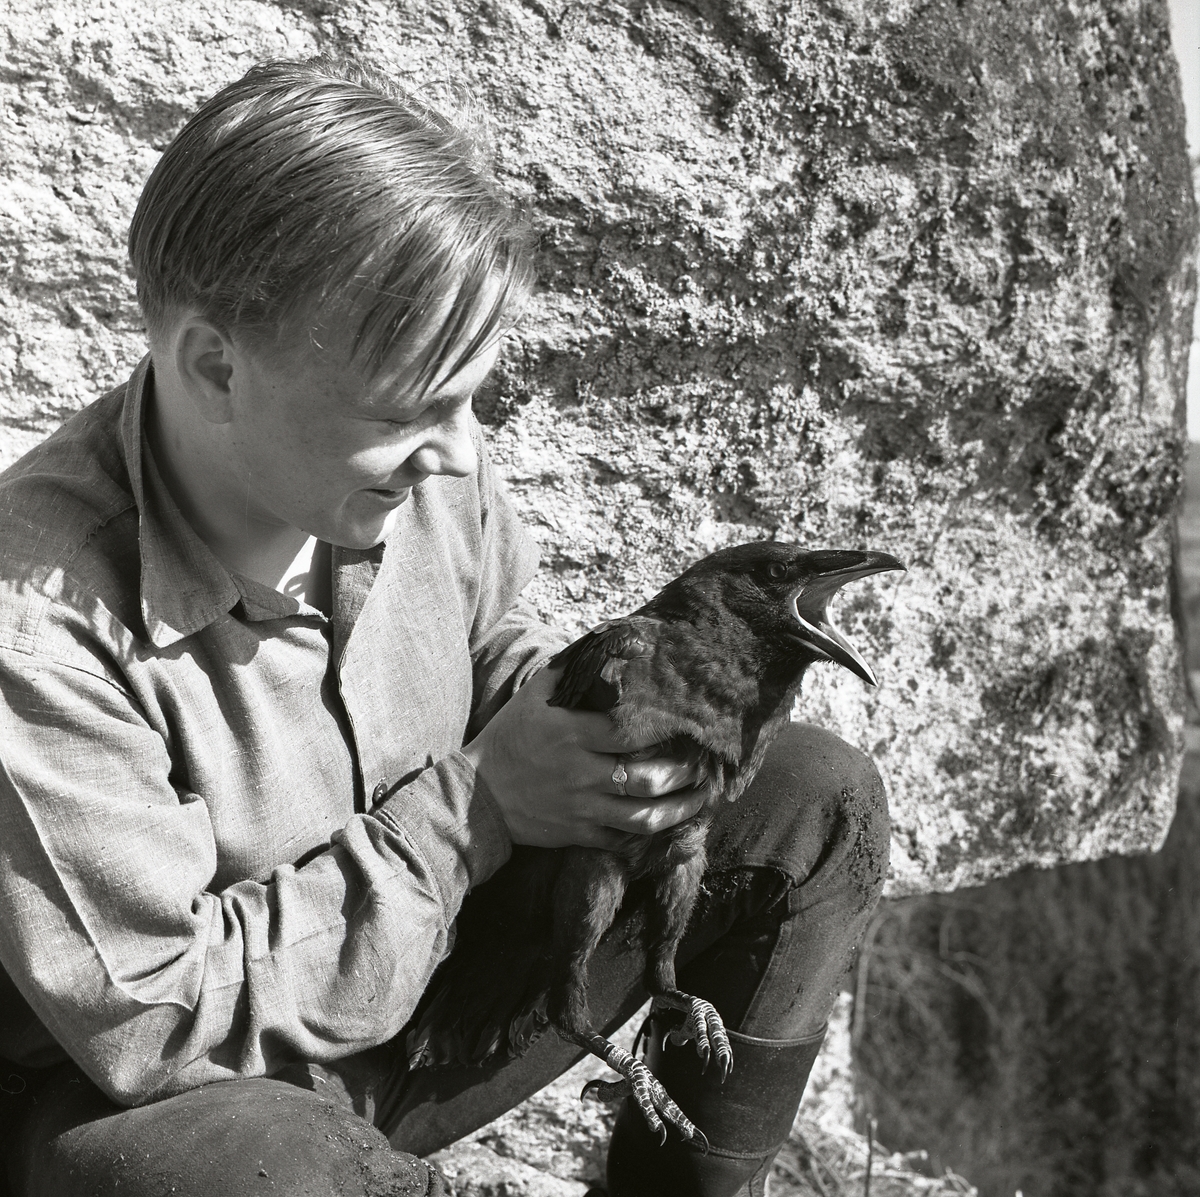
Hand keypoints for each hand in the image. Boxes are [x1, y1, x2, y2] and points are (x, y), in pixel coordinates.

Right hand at [461, 666, 704, 848]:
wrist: (476, 796)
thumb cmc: (508, 738)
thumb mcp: (534, 696)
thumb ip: (572, 672)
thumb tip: (609, 641)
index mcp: (573, 734)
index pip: (630, 732)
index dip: (666, 730)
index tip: (689, 726)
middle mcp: (582, 772)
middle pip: (648, 779)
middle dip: (684, 774)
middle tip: (704, 766)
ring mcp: (581, 807)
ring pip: (643, 816)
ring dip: (679, 809)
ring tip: (700, 799)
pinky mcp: (578, 834)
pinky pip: (622, 840)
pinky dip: (649, 837)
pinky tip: (669, 826)